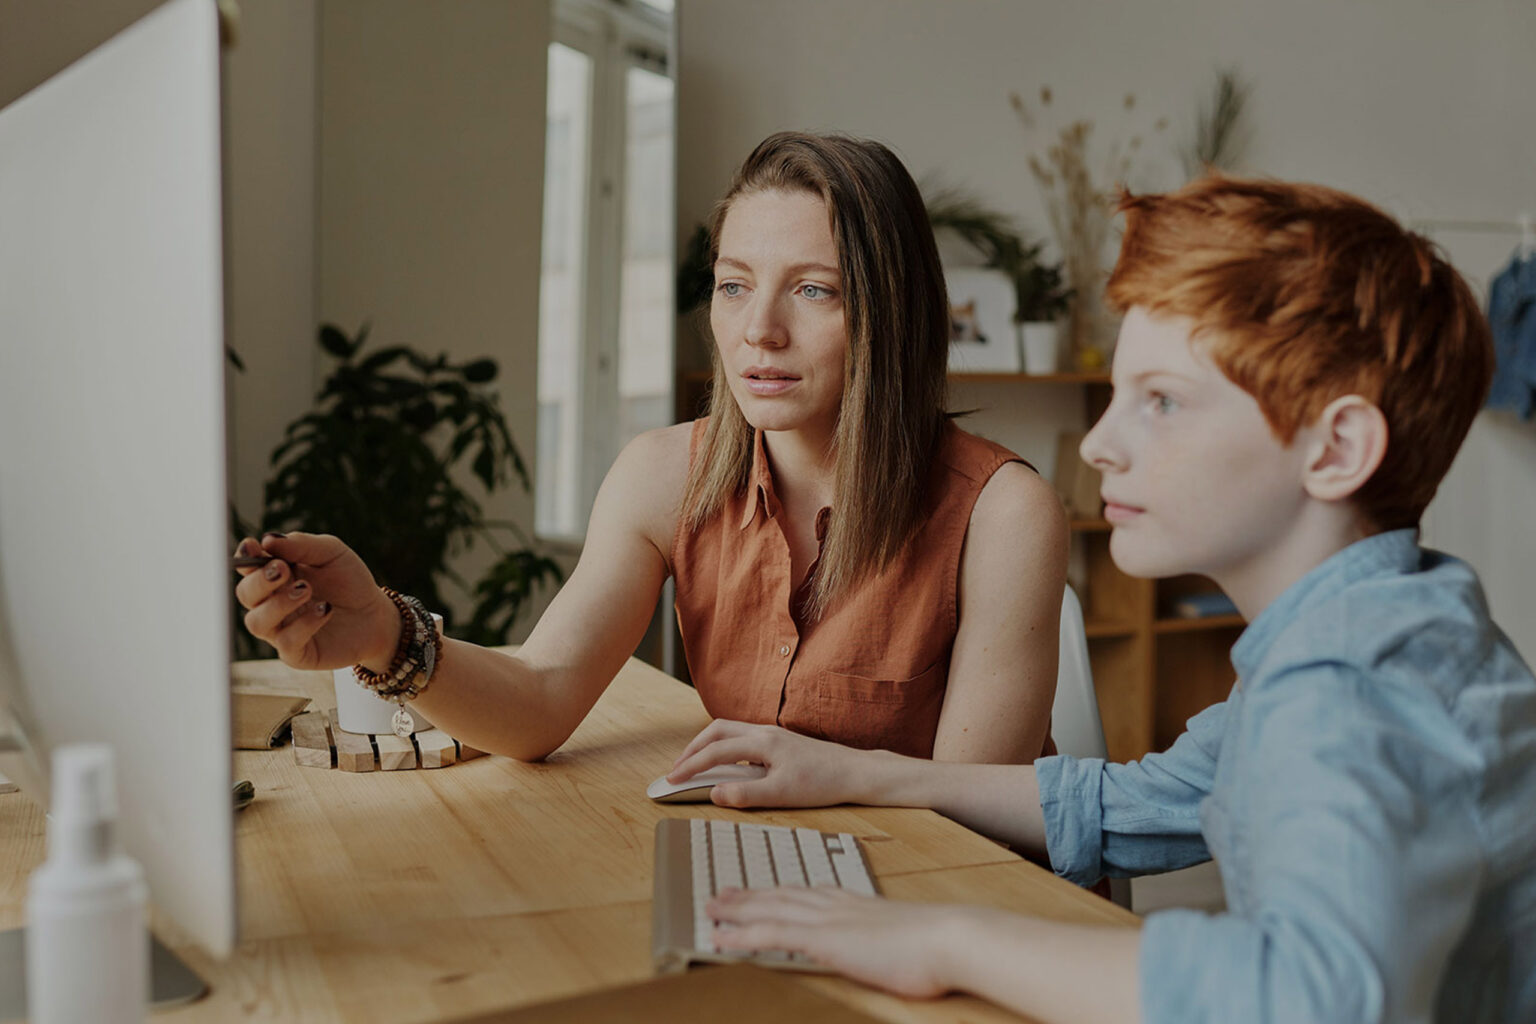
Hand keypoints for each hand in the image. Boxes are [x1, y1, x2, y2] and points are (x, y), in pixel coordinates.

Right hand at [233, 532, 397, 670]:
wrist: (376, 615)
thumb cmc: (349, 581)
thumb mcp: (332, 553)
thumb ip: (302, 545)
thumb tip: (268, 539)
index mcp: (275, 575)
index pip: (247, 567)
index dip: (244, 557)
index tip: (253, 547)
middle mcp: (271, 603)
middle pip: (245, 594)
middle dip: (259, 581)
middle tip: (283, 570)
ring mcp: (281, 630)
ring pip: (257, 622)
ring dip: (279, 604)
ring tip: (307, 590)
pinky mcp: (297, 653)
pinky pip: (286, 642)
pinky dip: (304, 624)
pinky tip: (325, 609)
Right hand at [667, 719, 871, 807]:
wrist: (854, 772)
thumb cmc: (822, 783)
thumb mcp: (782, 795)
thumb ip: (745, 794)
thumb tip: (714, 793)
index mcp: (762, 743)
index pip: (715, 751)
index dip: (690, 765)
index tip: (672, 779)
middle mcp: (765, 732)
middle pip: (716, 730)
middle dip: (692, 748)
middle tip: (678, 769)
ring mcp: (772, 734)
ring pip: (729, 731)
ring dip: (707, 745)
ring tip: (696, 765)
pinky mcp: (780, 741)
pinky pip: (742, 737)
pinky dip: (724, 746)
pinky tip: (727, 765)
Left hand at [708, 887, 966, 998]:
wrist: (949, 938)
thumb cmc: (938, 945)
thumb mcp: (908, 938)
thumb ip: (889, 938)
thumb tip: (891, 948)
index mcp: (856, 903)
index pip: (808, 893)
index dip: (780, 892)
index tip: (763, 890)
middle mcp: (837, 905)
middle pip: (782, 896)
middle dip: (750, 895)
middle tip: (722, 893)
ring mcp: (828, 920)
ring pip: (769, 910)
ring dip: (737, 909)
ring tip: (711, 908)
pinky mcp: (824, 940)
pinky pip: (771, 935)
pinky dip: (741, 935)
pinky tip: (720, 938)